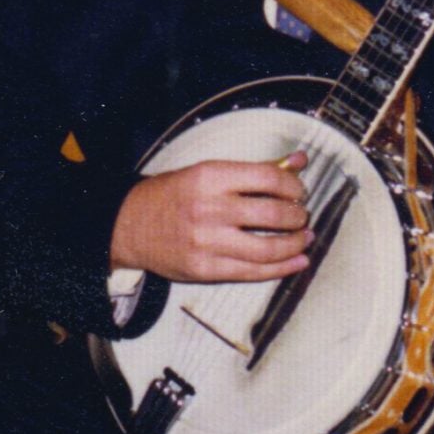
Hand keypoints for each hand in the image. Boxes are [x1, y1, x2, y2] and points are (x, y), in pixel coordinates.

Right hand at [110, 156, 312, 283]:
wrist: (129, 226)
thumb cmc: (171, 195)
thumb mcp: (206, 172)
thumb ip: (254, 170)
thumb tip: (300, 161)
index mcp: (209, 177)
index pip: (268, 177)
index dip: (292, 184)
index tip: (298, 190)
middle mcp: (209, 209)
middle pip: (273, 213)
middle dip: (297, 216)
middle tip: (301, 215)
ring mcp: (207, 242)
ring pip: (268, 248)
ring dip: (295, 244)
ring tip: (304, 238)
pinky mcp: (205, 270)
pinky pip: (253, 272)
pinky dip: (282, 268)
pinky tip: (297, 261)